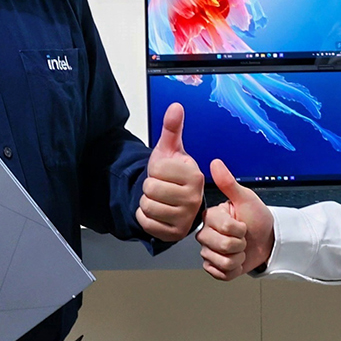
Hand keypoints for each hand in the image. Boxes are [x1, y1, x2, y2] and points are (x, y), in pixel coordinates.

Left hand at [137, 103, 203, 241]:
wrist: (175, 200)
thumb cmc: (172, 175)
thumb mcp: (170, 150)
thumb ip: (172, 128)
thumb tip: (175, 107)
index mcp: (194, 175)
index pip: (157, 169)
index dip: (155, 170)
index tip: (165, 173)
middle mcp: (193, 198)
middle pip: (150, 189)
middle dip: (149, 187)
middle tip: (161, 187)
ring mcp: (185, 217)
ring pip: (147, 206)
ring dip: (146, 202)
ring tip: (159, 198)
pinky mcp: (174, 233)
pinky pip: (146, 222)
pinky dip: (145, 217)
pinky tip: (156, 212)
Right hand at [198, 159, 273, 279]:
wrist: (267, 240)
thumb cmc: (257, 217)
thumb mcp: (245, 198)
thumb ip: (228, 183)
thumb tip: (215, 162)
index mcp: (210, 217)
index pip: (223, 227)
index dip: (239, 229)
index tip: (243, 223)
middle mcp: (205, 234)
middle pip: (220, 246)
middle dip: (239, 244)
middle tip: (244, 237)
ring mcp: (208, 252)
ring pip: (222, 262)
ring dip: (238, 257)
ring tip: (241, 249)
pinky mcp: (214, 268)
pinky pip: (221, 274)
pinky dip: (234, 269)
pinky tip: (236, 260)